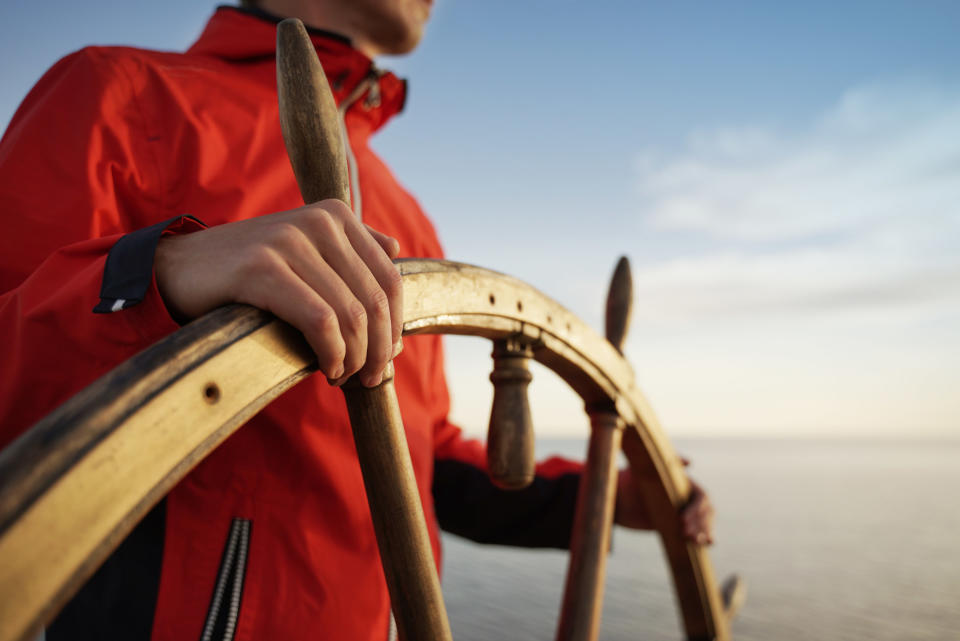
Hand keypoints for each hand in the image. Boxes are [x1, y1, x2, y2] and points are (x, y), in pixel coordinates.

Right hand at [155, 200, 401, 386]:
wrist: (177, 268)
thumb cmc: (247, 271)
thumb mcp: (302, 249)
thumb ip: (349, 247)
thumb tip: (396, 250)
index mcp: (335, 215)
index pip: (391, 279)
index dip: (395, 326)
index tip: (386, 357)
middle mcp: (319, 221)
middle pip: (376, 299)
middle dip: (379, 349)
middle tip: (370, 379)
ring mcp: (290, 241)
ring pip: (352, 314)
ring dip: (355, 358)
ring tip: (343, 377)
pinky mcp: (262, 268)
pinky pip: (320, 321)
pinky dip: (332, 353)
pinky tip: (327, 369)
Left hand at [614, 463, 714, 545]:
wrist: (617, 498)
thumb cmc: (630, 479)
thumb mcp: (646, 468)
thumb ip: (666, 462)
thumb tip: (690, 462)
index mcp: (684, 483)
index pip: (701, 497)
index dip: (696, 509)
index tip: (681, 519)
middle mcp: (686, 497)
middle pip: (705, 512)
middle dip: (699, 524)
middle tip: (684, 532)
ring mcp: (683, 512)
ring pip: (703, 523)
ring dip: (702, 532)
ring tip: (692, 540)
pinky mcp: (677, 525)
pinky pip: (696, 531)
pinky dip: (705, 536)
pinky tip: (708, 542)